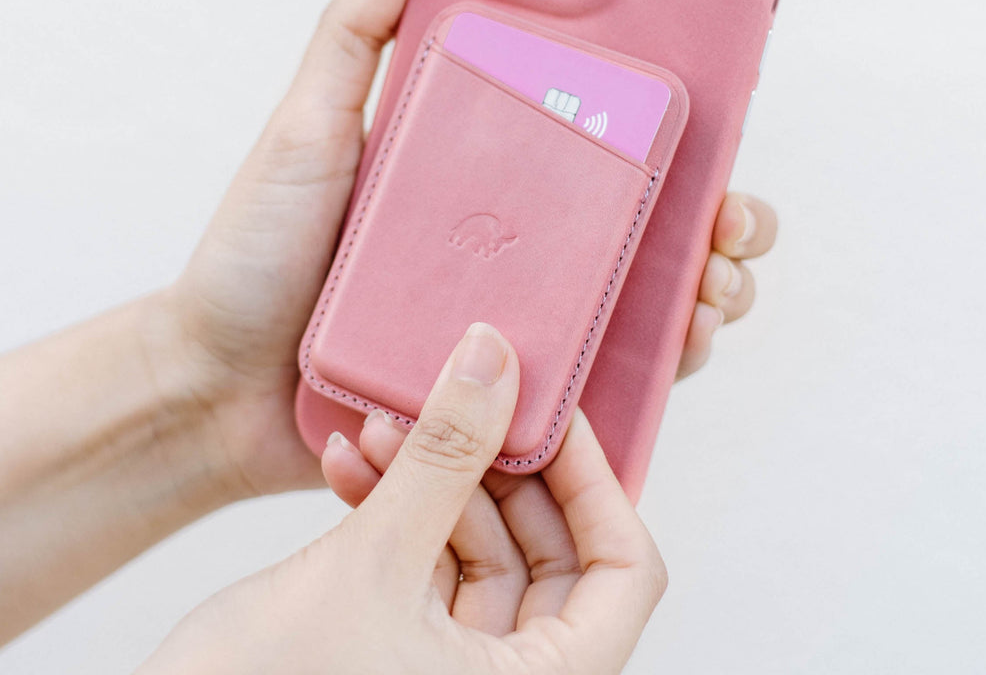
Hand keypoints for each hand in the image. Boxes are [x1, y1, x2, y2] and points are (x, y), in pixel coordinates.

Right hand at [139, 325, 666, 674]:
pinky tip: (347, 466)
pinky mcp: (396, 652)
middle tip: (461, 399)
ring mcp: (449, 671)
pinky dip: (395, 513)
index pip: (623, 573)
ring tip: (381, 427)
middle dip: (493, 468)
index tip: (551, 411)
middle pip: (548, 553)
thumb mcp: (370, 565)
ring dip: (431, 480)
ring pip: (477, 552)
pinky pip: (423, 567)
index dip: (597, 482)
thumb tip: (495, 357)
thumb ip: (442, 456)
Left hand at [160, 0, 777, 499]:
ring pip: (646, 296)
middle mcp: (515, 238)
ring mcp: (517, 312)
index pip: (598, 135)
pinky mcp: (508, 384)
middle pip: (646, 219)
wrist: (220, 388)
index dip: (672, 125)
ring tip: (717, 284)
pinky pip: (603, 374)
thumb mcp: (307, 128)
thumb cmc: (256, 257)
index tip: (721, 104)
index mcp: (484, 170)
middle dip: (720, 213)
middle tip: (734, 214)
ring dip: (708, 285)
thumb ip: (355, 32)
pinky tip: (683, 343)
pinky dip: (661, 360)